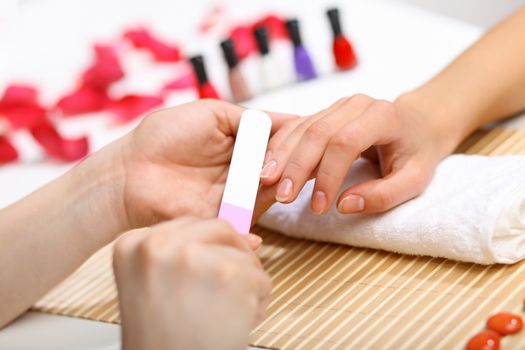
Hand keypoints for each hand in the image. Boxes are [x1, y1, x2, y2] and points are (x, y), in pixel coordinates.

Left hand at [77, 99, 294, 239]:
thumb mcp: (211, 114)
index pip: (277, 144)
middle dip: (288, 165)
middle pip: (278, 170)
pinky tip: (268, 206)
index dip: (292, 142)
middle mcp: (241, 171)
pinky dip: (254, 226)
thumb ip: (249, 118)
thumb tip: (291, 119)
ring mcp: (232, 197)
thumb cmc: (164, 136)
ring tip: (279, 178)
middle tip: (293, 158)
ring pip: (267, 195)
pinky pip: (244, 224)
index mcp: (241, 145)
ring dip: (276, 188)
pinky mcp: (220, 219)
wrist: (129, 171)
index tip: (307, 135)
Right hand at [113, 218, 271, 349]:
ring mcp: (193, 257)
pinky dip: (258, 302)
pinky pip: (260, 278)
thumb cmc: (162, 342)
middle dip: (234, 256)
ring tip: (228, 313)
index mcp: (132, 245)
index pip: (188, 225)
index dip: (208, 249)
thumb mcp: (151, 285)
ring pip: (244, 254)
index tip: (208, 272)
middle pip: (220, 229)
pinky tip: (238, 321)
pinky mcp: (228, 275)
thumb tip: (244, 235)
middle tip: (228, 288)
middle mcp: (158, 245)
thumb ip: (180, 254)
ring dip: (246, 282)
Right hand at [257, 94, 460, 214]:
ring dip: (282, 156)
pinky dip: (280, 147)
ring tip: (265, 181)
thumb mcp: (414, 181)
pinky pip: (297, 127)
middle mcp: (356, 104)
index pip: (346, 142)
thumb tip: (344, 205)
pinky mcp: (325, 113)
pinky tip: (269, 166)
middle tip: (282, 195)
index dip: (328, 175)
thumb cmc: (417, 153)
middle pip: (317, 132)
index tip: (318, 206)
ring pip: (302, 128)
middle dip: (296, 166)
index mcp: (383, 116)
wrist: (418, 123)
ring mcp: (338, 106)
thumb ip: (383, 195)